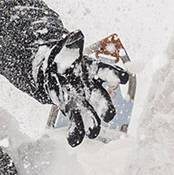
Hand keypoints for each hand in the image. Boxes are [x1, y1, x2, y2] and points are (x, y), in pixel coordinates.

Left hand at [31, 29, 129, 146]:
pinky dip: (75, 133)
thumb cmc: (63, 58)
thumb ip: (72, 43)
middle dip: (105, 106)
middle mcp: (93, 88)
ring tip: (93, 132)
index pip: (106, 71)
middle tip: (109, 115)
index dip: (114, 75)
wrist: (51, 73)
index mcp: (93, 70)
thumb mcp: (65, 49)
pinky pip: (76, 124)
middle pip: (101, 97)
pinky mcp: (73, 112)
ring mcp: (84, 102)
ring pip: (90, 114)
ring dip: (92, 123)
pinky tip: (74, 141)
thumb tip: (76, 33)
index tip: (122, 79)